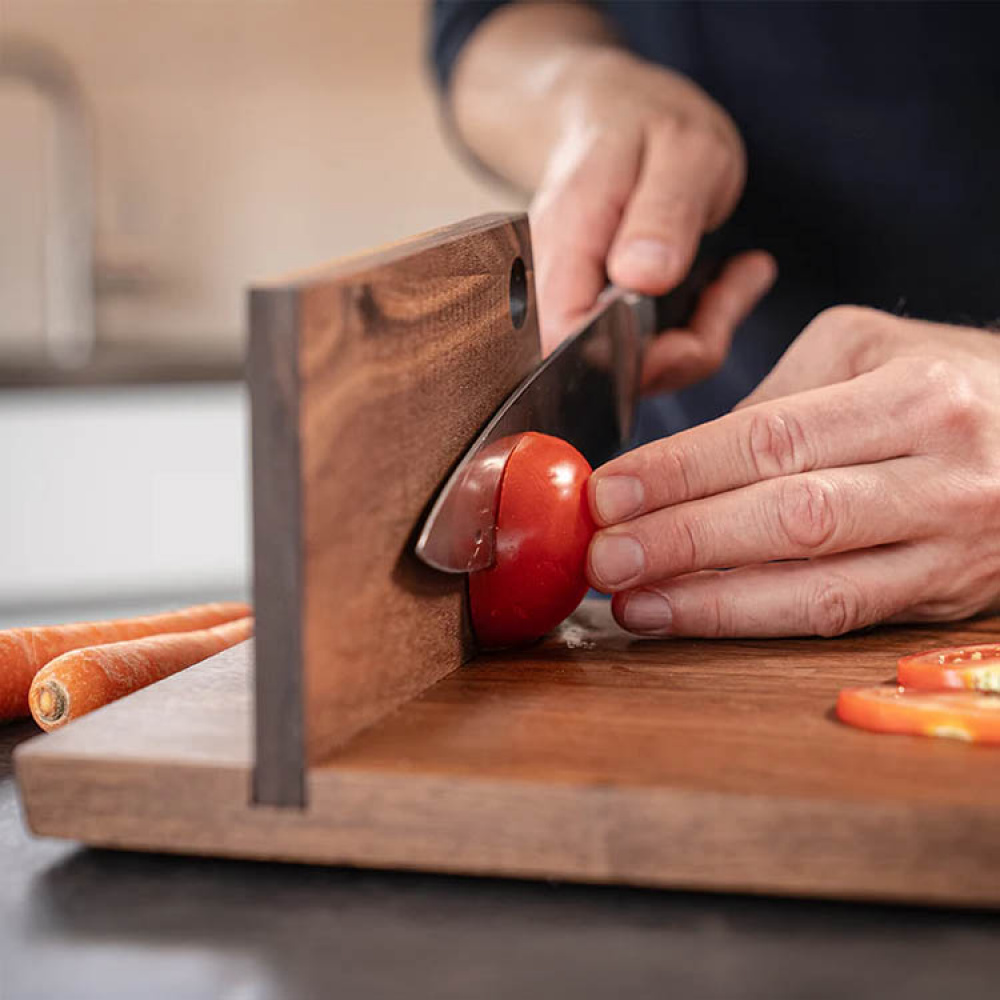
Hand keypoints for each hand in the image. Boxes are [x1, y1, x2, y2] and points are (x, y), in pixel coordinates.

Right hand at [529, 47, 774, 389]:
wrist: (615, 112)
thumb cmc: (648, 123)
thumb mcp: (682, 152)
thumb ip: (662, 214)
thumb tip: (640, 279)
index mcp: (564, 242)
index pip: (565, 339)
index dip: (629, 359)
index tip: (694, 334)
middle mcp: (557, 286)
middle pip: (603, 367)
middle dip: (682, 350)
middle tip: (732, 287)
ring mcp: (577, 305)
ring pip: (635, 366)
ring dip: (701, 334)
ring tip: (738, 274)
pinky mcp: (603, 317)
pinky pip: (652, 350)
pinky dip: (700, 327)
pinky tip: (727, 280)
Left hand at [585, 306, 999, 636]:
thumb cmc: (948, 384)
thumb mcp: (866, 353)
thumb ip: (775, 407)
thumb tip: (677, 473)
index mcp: (915, 397)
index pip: (773, 439)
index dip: (680, 472)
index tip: (610, 492)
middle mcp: (942, 474)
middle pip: (790, 517)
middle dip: (683, 541)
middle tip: (605, 554)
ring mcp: (950, 546)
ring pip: (816, 587)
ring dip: (710, 602)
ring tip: (632, 601)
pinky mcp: (942, 597)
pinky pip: (838, 616)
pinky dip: (756, 621)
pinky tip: (692, 616)